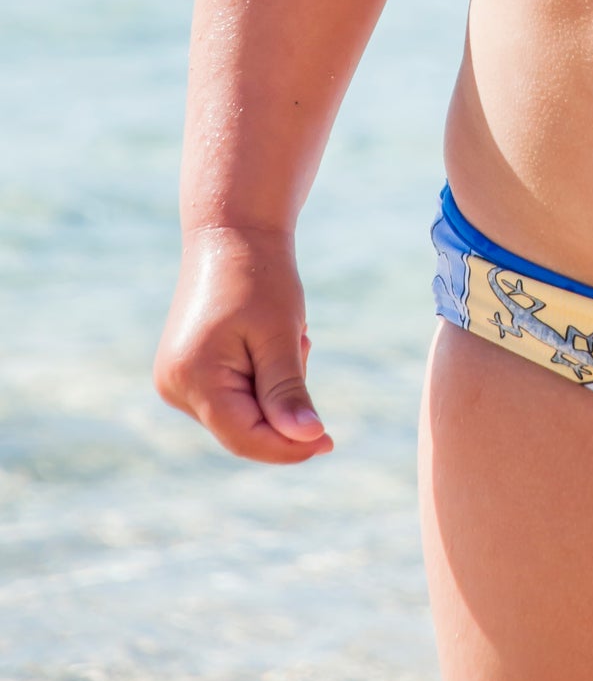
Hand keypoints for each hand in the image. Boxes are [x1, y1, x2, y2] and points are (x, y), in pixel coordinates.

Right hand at [154, 226, 333, 463]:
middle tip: (301, 345)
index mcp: (193, 378)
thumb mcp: (280, 335)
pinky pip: (234, 395)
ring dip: (274, 386)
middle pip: (243, 428)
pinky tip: (269, 340)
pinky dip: (262, 377)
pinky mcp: (188, 373)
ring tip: (285, 335)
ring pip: (241, 413)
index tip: (330, 442)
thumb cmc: (260, 277)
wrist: (232, 232)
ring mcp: (177, 380)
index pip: (245, 438)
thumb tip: (307, 439)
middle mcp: (175, 386)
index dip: (289, 448)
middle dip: (283, 404)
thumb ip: (288, 391)